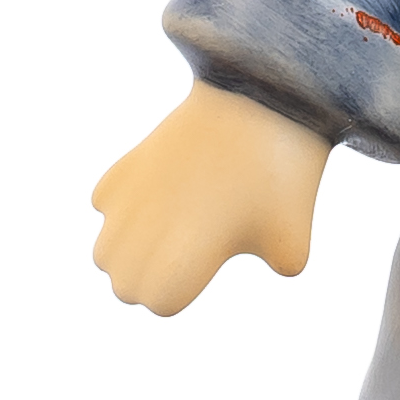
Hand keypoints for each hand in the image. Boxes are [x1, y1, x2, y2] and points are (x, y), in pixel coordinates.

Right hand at [90, 81, 333, 315]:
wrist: (260, 97)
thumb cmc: (282, 174)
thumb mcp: (295, 236)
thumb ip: (281, 263)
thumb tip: (278, 262)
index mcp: (181, 261)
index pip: (157, 302)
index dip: (182, 292)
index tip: (206, 265)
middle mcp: (143, 235)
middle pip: (123, 285)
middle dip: (152, 278)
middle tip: (188, 250)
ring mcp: (129, 199)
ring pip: (104, 251)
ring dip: (129, 249)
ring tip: (170, 227)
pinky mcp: (125, 166)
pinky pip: (103, 204)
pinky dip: (122, 207)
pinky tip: (159, 190)